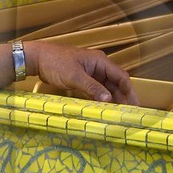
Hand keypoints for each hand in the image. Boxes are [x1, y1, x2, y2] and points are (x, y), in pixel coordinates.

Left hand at [23, 40, 138, 105]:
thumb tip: (109, 99)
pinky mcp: (83, 80)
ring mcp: (91, 73)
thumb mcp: (74, 76)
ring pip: (107, 88)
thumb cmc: (56, 63)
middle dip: (124, 97)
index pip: (121, 76)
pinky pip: (96, 90)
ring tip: (119, 114)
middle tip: (130, 113)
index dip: (129, 90)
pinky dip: (101, 99)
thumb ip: (92, 87)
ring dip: (113, 99)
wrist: (38, 59)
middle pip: (116, 83)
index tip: (134, 104)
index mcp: (100, 62)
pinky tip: (104, 109)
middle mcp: (99, 67)